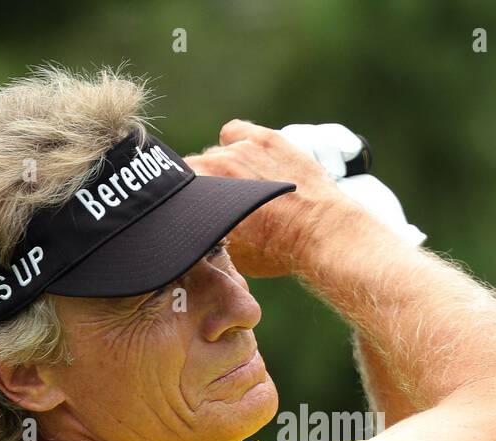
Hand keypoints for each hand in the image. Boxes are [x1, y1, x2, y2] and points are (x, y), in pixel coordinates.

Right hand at [185, 119, 358, 276]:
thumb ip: (206, 235)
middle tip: (224, 204)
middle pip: (196, 170)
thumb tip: (197, 234)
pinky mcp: (264, 139)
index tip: (195, 211)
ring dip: (224, 167)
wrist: (319, 233)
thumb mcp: (231, 254)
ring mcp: (239, 150)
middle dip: (205, 186)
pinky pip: (233, 131)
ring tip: (244, 187)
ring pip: (216, 154)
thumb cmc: (277, 250)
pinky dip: (236, 142)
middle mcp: (214, 167)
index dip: (186, 203)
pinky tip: (247, 157)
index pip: (176, 190)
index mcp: (201, 196)